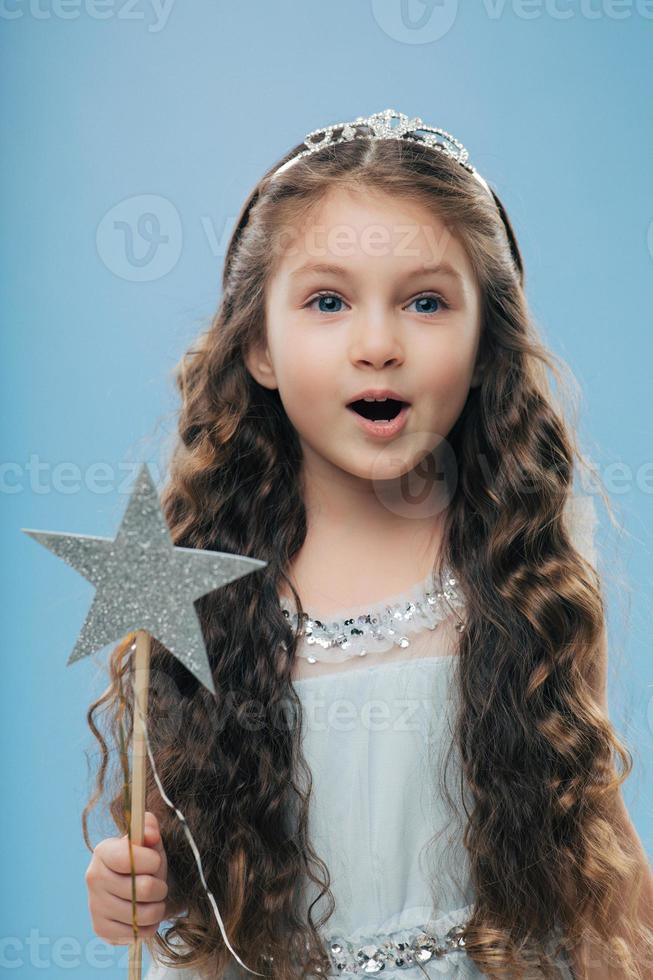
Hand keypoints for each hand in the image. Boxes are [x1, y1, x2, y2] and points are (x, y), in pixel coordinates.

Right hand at [85, 811, 168, 944]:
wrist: (134, 887)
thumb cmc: (144, 861)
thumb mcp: (150, 841)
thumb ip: (150, 828)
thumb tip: (150, 834)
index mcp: (104, 851)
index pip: (129, 859)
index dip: (151, 861)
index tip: (156, 861)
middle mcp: (94, 878)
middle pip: (142, 889)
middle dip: (160, 887)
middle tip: (159, 885)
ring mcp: (95, 905)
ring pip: (141, 914)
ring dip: (157, 908)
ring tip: (155, 901)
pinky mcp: (100, 929)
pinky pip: (135, 933)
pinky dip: (148, 927)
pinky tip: (144, 915)